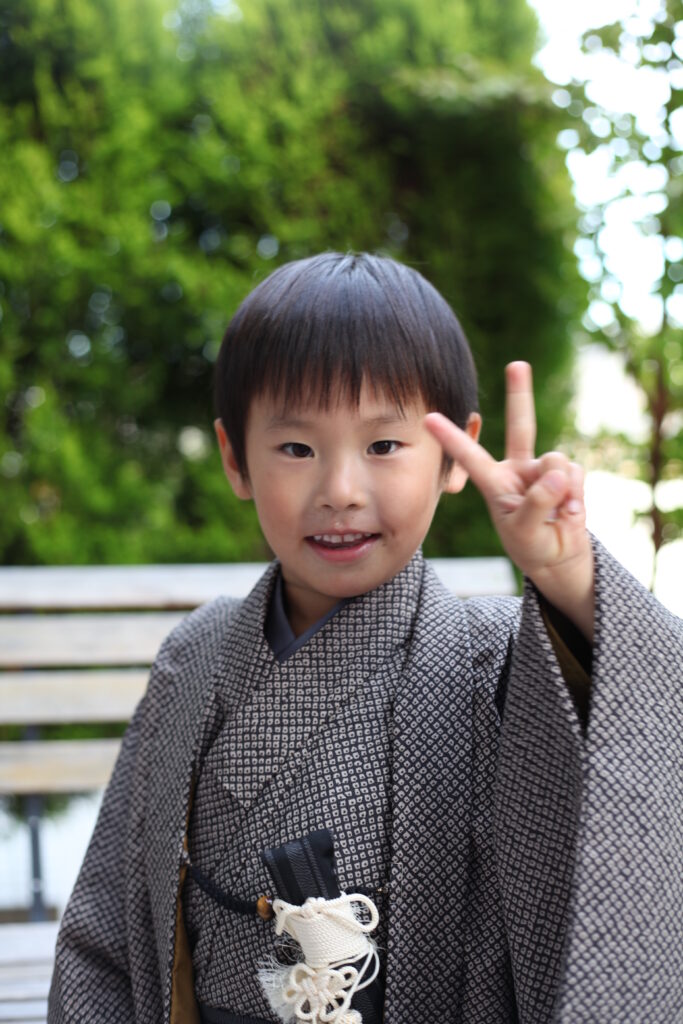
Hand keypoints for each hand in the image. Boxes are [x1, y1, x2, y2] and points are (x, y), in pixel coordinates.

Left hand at [425, 361, 593, 641]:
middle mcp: (517, 469)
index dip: (451, 438)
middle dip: (520, 393)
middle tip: (517, 364)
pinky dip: (576, 497)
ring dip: (560, 489)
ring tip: (556, 514)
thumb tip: (559, 474)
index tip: (428, 416)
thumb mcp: (526, 532)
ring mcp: (543, 469)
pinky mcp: (569, 475)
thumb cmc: (532, 545)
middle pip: (520, 426)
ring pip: (555, 461)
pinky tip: (570, 514)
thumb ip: (537, 503)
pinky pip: (575, 475)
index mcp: (494, 482)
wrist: (559, 556)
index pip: (469, 457)